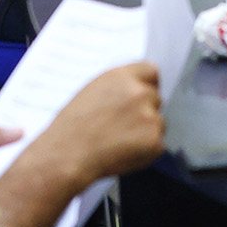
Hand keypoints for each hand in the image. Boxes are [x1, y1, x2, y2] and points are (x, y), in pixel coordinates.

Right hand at [44, 63, 165, 182]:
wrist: (68, 155)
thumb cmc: (72, 127)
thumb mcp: (93, 91)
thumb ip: (118, 86)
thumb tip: (135, 89)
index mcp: (123, 77)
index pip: (151, 71)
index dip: (147, 85)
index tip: (144, 94)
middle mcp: (139, 93)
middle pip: (156, 98)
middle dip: (145, 110)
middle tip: (125, 126)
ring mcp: (150, 117)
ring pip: (158, 122)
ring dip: (146, 131)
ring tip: (120, 141)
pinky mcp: (154, 141)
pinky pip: (157, 144)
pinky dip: (145, 151)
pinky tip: (124, 153)